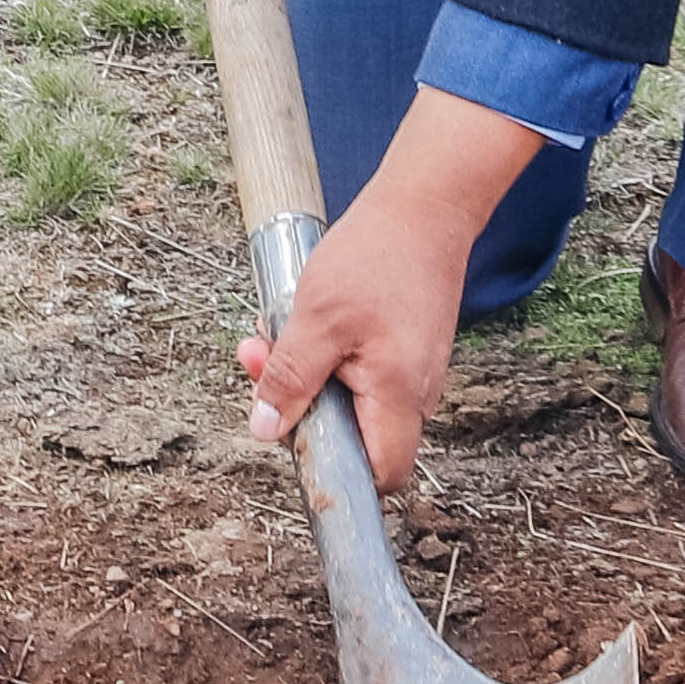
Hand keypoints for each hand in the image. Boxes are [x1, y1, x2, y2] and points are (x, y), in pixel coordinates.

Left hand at [233, 89, 550, 489]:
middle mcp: (415, 395)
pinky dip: (326, 354)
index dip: (335, 476)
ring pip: (351, 400)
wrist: (424, 207)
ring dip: (306, 374)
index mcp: (398, 397)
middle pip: (356, 438)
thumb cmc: (377, 257)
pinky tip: (306, 321)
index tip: (290, 445)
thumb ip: (290, 380)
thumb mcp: (316, 320)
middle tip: (260, 365)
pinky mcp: (406, 349)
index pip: (378, 476)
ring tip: (275, 333)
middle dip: (299, 407)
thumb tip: (266, 430)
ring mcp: (413, 372)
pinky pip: (361, 372)